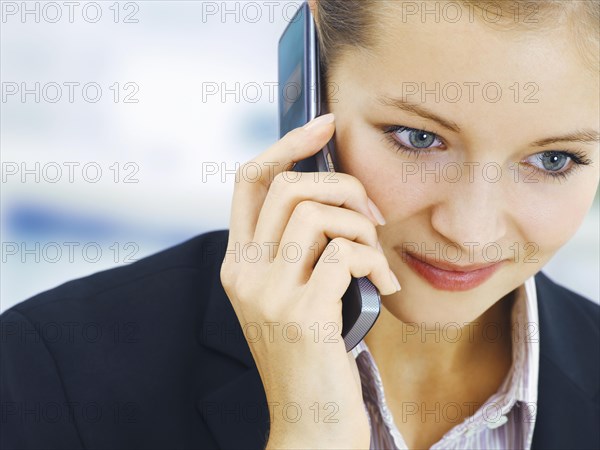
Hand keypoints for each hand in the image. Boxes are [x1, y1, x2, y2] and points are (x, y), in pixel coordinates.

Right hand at [220, 113, 400, 448]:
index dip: (287, 145)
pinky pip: (344, 254)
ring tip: (378, 254)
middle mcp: (243, 274)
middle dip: (342, 185)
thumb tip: (334, 194)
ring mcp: (267, 295)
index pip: (249, 181)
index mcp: (238, 263)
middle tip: (373, 213)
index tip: (325, 125)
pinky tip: (384, 286)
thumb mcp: (294, 294)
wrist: (309, 424)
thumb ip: (298, 249)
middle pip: (287, 187)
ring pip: (315, 214)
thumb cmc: (312, 354)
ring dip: (361, 225)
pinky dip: (373, 261)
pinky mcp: (302, 315)